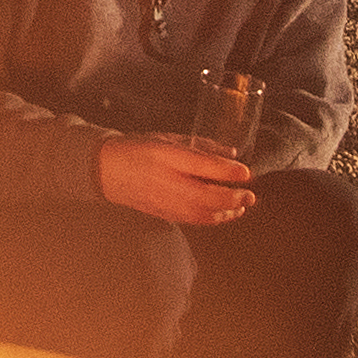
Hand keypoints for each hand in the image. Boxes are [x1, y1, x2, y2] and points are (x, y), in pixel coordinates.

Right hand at [93, 135, 256, 226]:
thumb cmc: (139, 148)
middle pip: (205, 195)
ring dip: (225, 212)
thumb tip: (231, 153)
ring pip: (200, 213)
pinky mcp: (163, 213)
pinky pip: (192, 220)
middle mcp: (165, 180)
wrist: (107, 169)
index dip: (227, 171)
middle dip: (231, 198)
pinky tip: (224, 214)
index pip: (202, 165)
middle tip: (250, 195)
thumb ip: (201, 146)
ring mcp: (163, 200)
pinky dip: (212, 219)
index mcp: (166, 156)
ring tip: (241, 207)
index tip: (246, 172)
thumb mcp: (169, 138)